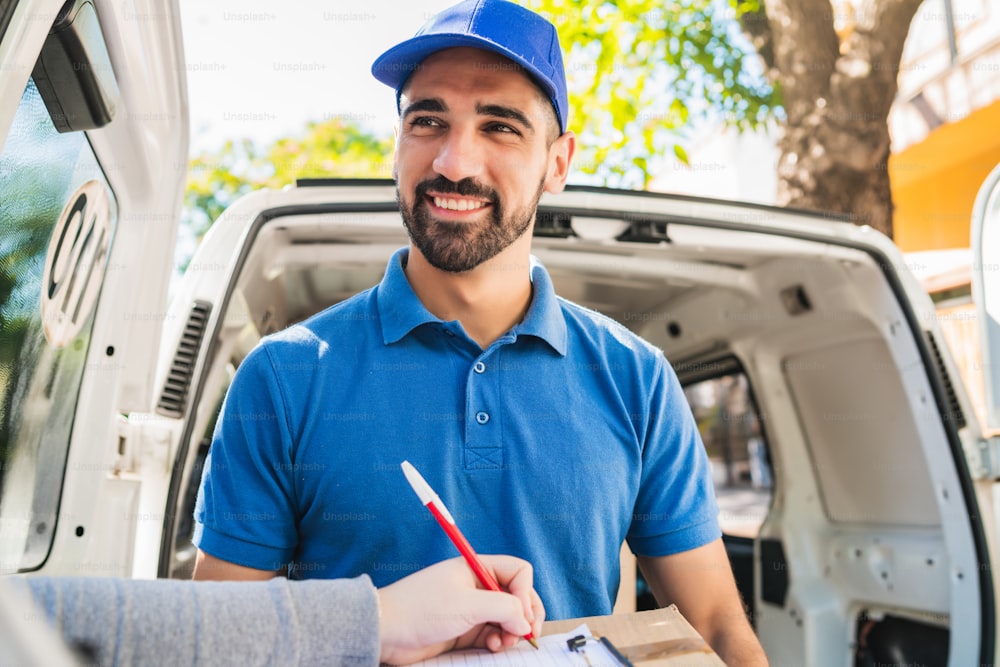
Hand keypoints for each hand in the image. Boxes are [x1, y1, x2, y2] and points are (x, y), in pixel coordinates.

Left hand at [377, 555, 544, 664]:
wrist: (385, 632)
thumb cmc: (419, 609)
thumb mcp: (467, 605)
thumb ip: (503, 609)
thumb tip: (525, 620)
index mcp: (476, 568)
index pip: (517, 571)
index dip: (525, 592)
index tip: (521, 615)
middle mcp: (477, 586)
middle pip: (517, 595)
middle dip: (525, 614)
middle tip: (528, 634)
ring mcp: (472, 608)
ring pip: (507, 618)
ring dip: (512, 631)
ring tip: (504, 643)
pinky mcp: (465, 630)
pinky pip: (494, 633)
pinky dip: (498, 641)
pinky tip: (492, 646)